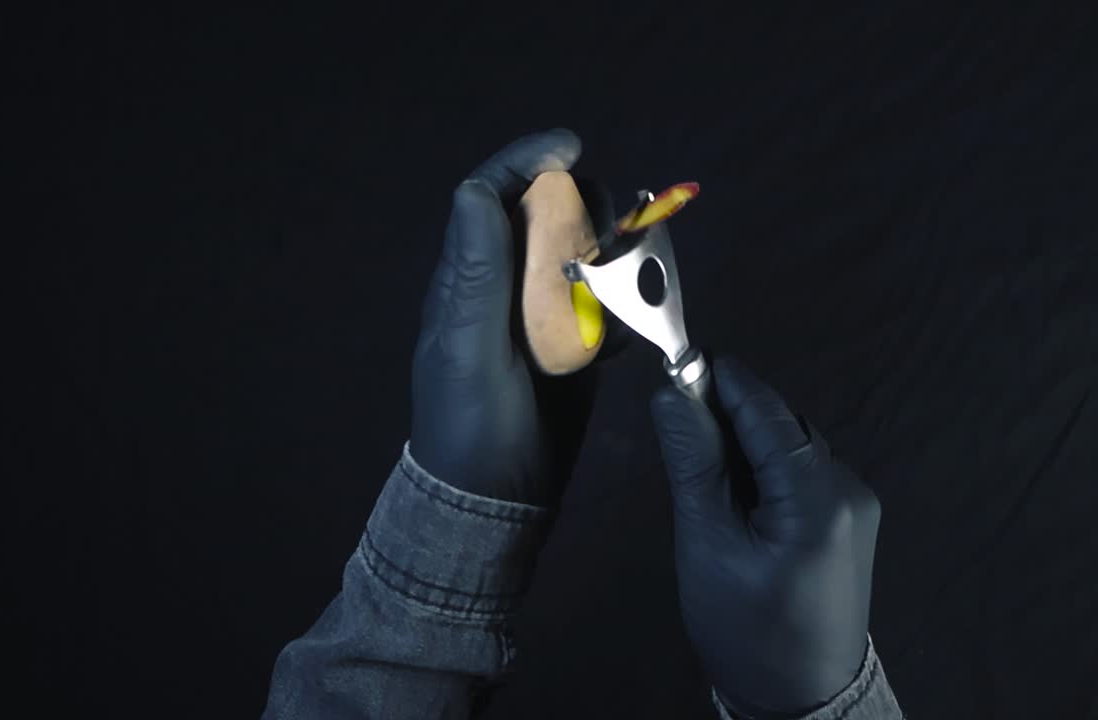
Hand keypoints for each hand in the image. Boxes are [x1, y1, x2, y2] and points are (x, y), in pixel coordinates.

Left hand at [410, 129, 611, 507]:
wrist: (496, 499)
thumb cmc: (472, 424)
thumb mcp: (467, 348)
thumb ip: (476, 273)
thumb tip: (474, 189)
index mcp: (469, 278)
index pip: (490, 195)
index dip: (527, 160)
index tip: (571, 147)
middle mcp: (503, 285)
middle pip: (544, 214)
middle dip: (581, 204)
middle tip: (609, 229)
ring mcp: (539, 314)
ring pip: (579, 252)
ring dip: (609, 249)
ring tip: (629, 271)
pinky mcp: (572, 343)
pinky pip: (603, 299)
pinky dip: (622, 298)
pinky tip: (628, 323)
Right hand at [650, 356, 881, 715]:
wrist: (801, 699)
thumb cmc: (745, 627)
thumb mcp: (708, 543)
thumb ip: (694, 462)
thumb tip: (672, 392)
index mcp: (818, 494)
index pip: (766, 410)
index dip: (722, 379)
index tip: (681, 355)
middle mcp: (849, 487)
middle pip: (781, 424)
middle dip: (732, 415)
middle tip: (680, 425)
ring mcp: (856, 504)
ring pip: (792, 446)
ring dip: (748, 444)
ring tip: (704, 472)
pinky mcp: (851, 520)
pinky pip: (803, 473)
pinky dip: (767, 470)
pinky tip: (738, 496)